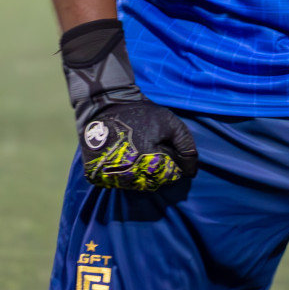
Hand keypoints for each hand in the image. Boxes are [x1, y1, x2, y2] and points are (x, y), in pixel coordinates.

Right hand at [62, 19, 197, 192]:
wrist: (105, 103)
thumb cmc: (141, 113)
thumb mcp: (170, 123)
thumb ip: (186, 146)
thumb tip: (192, 171)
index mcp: (150, 164)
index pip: (170, 177)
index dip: (171, 162)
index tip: (163, 146)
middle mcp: (130, 175)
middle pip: (152, 183)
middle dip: (156, 168)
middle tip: (148, 147)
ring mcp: (111, 177)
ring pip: (134, 185)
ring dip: (139, 173)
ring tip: (135, 151)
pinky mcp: (96, 175)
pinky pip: (114, 183)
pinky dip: (120, 173)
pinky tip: (122, 156)